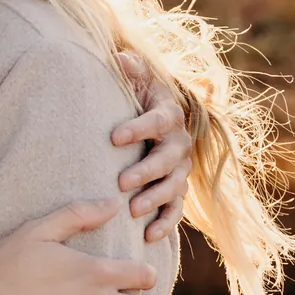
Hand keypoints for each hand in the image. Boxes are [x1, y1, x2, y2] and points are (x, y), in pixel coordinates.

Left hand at [113, 55, 192, 241]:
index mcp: (169, 113)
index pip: (156, 120)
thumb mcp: (134, 78)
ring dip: (155, 199)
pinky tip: (148, 236)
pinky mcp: (176, 189)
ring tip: (132, 210)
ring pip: (174, 186)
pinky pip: (176, 209)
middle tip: (121, 182)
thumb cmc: (136, 95)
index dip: (137, 128)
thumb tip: (121, 58)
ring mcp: (180, 168)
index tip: (113, 137)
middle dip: (146, 171)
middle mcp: (179, 142)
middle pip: (168, 158)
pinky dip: (165, 223)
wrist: (153, 117)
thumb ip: (130, 69)